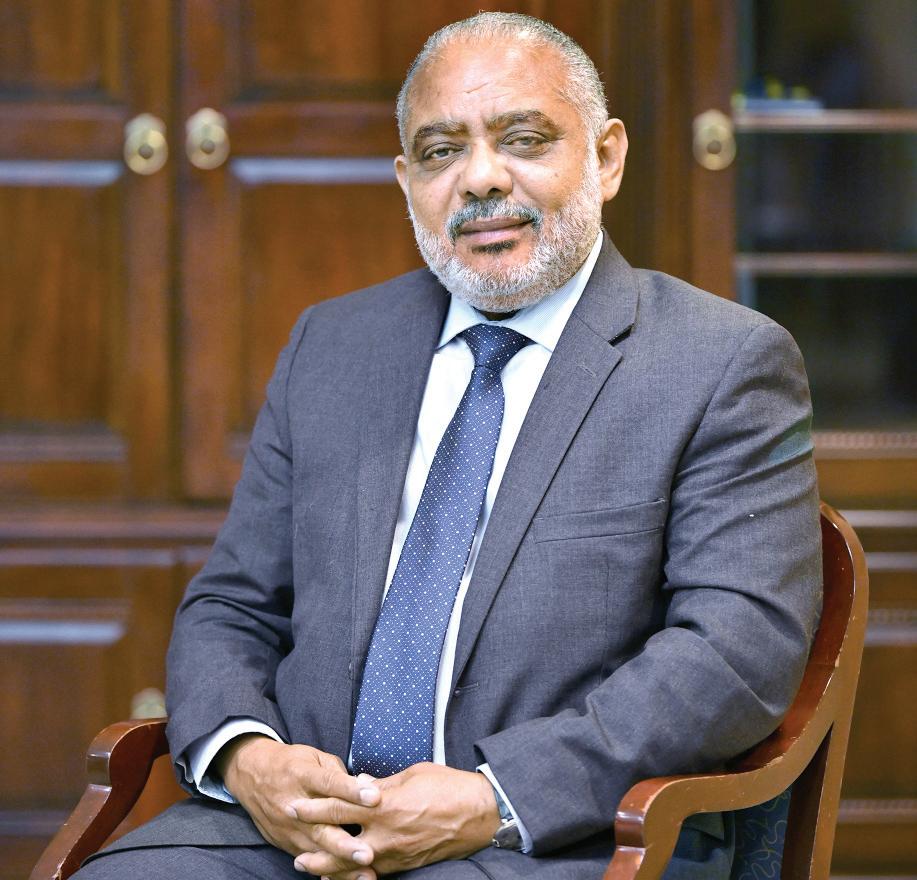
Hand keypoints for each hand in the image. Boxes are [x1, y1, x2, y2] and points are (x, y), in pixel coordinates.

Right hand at [215, 734, 380, 878]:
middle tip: (368, 853)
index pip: (329, 783)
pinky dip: (328, 869)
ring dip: (341, 864)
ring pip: (317, 849)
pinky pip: (309, 860)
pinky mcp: (286, 843)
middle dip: (345, 843)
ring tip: (365, 873)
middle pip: (321, 826)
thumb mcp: (314, 757)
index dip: (351, 791)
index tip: (375, 798)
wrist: (253, 775)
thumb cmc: (292, 764)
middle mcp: (294, 805)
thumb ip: (337, 773)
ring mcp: (289, 828)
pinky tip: (348, 878)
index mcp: (303, 776)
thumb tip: (362, 787)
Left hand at [290, 763, 500, 877]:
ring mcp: (395, 853)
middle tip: (294, 848)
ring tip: (309, 867)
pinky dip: (355, 873)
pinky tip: (342, 875)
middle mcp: (385, 833)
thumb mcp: (411, 775)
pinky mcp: (405, 864)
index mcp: (384, 805)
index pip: (340, 806)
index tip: (295, 805)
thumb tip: (358, 785)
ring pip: (353, 864)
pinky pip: (374, 871)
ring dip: (329, 866)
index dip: (315, 807)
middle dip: (314, 845)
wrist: (478, 814)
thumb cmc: (447, 786)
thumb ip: (381, 785)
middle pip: (339, 842)